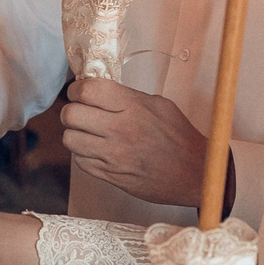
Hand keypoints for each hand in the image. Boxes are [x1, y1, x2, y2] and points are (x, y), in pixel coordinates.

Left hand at [61, 80, 218, 211]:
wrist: (193, 173)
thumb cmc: (178, 137)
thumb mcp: (158, 105)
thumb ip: (127, 96)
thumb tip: (98, 90)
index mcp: (133, 107)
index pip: (87, 90)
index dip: (76, 89)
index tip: (78, 92)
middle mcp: (120, 130)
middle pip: (71, 114)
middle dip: (71, 111)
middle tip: (80, 112)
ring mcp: (113, 155)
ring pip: (70, 139)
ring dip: (75, 134)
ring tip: (86, 133)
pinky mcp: (110, 175)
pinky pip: (80, 162)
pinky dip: (84, 155)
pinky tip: (96, 151)